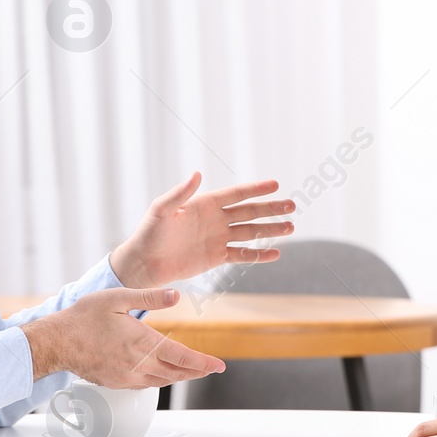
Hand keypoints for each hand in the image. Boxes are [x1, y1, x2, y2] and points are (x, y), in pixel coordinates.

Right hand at [23, 288, 226, 387]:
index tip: (219, 365)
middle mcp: (137, 364)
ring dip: (180, 377)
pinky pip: (145, 385)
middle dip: (197, 371)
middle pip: (176, 373)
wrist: (56, 342)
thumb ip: (149, 297)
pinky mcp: (116, 382)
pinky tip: (162, 374)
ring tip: (193, 371)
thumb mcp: (117, 299)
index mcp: (141, 342)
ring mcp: (126, 376)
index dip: (203, 363)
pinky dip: (160, 380)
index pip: (181, 357)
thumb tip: (177, 295)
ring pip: (162, 382)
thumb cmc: (83, 317)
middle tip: (213, 369)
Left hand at [111, 172, 295, 288]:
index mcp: (205, 204)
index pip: (236, 194)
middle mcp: (216, 219)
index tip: (276, 184)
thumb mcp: (161, 210)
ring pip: (250, 232)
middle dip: (271, 209)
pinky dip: (258, 255)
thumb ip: (180, 193)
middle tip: (292, 205)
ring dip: (270, 230)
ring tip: (290, 227)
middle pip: (249, 212)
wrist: (144, 263)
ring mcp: (218, 238)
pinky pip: (242, 255)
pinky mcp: (217, 257)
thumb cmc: (149, 233)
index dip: (256, 189)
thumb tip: (197, 173)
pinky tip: (275, 253)